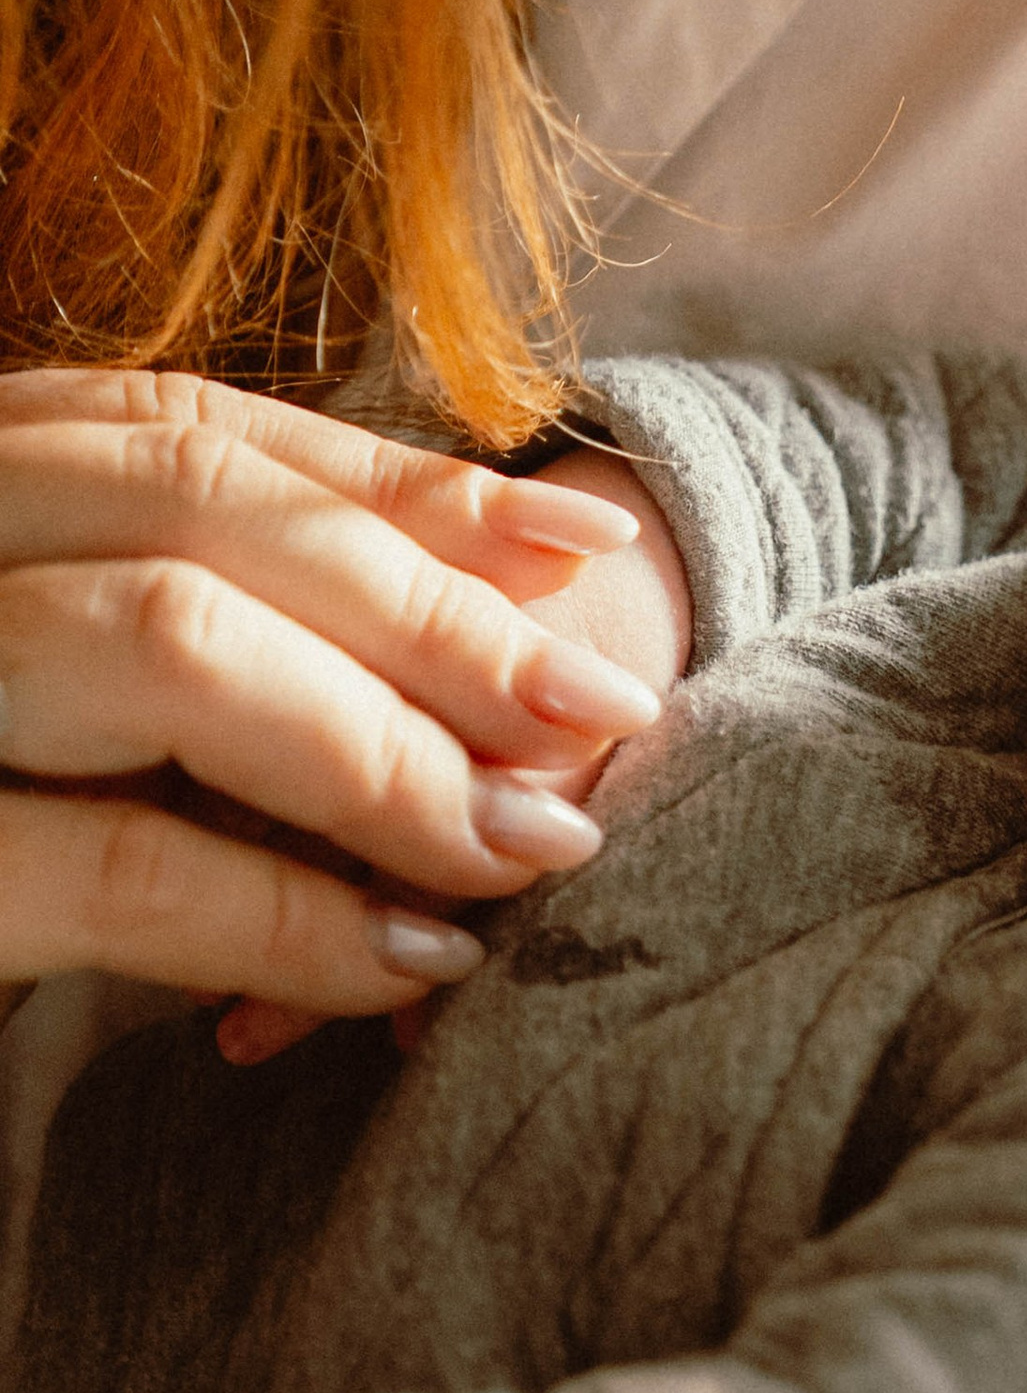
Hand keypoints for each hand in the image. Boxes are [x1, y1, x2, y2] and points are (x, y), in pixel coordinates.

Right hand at [0, 372, 662, 1024]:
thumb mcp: (67, 720)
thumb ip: (213, 656)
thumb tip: (496, 658)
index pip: (188, 430)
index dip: (398, 483)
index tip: (578, 547)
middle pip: (195, 507)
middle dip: (427, 607)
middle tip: (594, 714)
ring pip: (160, 637)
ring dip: (381, 745)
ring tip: (526, 842)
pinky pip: (106, 862)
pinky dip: (283, 913)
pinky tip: (407, 961)